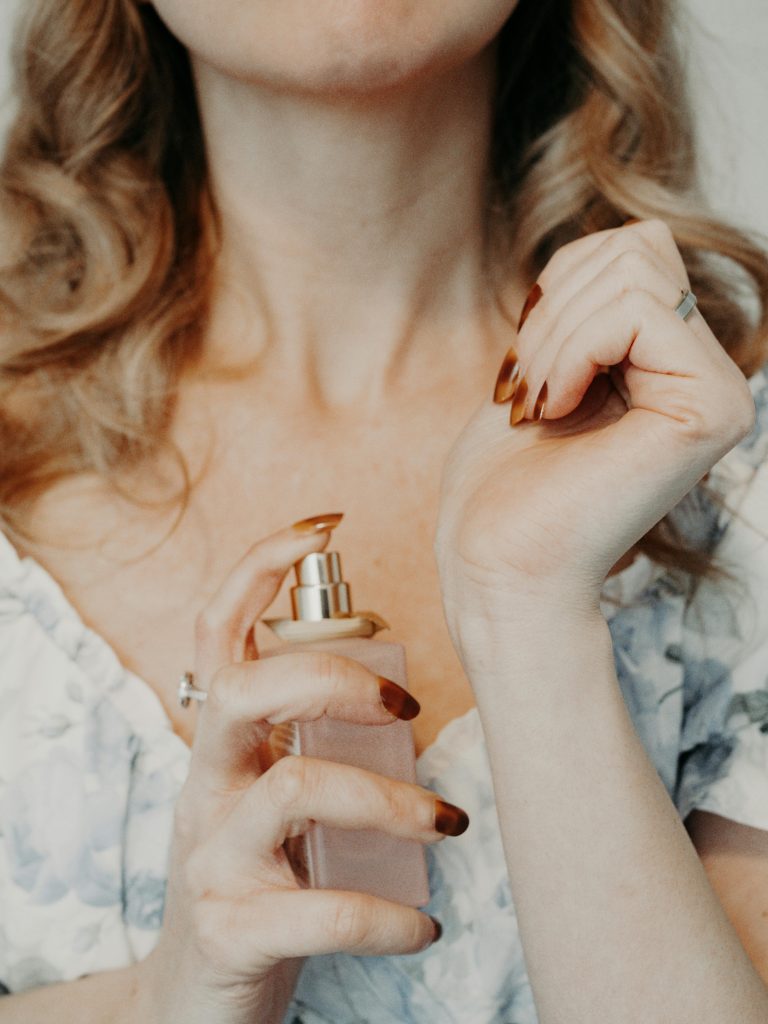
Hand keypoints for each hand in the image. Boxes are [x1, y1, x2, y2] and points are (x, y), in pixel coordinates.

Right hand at [137, 521, 456, 1023]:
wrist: (195, 1003)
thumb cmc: (261, 878)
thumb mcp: (270, 796)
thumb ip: (309, 743)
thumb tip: (402, 692)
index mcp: (221, 743)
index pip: (219, 629)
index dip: (260, 566)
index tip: (327, 524)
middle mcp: (205, 787)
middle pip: (243, 689)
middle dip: (330, 675)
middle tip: (407, 706)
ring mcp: (211, 857)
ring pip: (291, 791)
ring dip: (389, 800)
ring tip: (449, 823)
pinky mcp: (231, 930)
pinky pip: (316, 910)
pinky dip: (384, 915)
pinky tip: (424, 925)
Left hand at [436, 220, 754, 646]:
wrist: (498, 562)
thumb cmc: (504, 480)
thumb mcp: (544, 363)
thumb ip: (591, 301)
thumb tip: (626, 237)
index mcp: (672, 365)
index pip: (633, 248)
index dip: (558, 290)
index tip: (526, 367)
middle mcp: (709, 375)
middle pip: (640, 245)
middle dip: (553, 307)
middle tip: (528, 388)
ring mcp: (719, 393)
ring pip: (636, 268)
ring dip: (554, 333)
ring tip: (540, 404)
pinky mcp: (710, 409)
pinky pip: (637, 310)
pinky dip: (572, 349)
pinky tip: (557, 409)